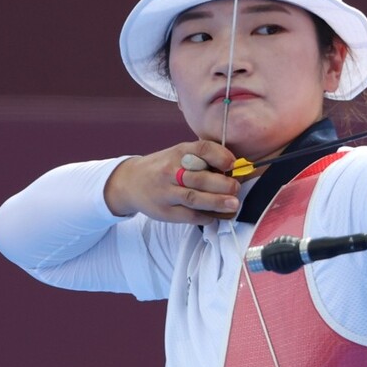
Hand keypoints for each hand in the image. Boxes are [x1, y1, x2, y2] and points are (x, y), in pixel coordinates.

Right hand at [104, 140, 240, 224]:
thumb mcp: (178, 154)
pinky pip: (188, 216)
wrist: (130, 182)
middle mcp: (171, 171)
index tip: (232, 163)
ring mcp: (166, 192)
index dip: (220, 155)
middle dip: (222, 184)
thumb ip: (201, 159)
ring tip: (233, 204)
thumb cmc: (164, 167)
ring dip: (217, 202)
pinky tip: (215, 216)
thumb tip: (233, 170)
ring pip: (194, 198)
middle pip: (200, 178)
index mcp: (179, 153)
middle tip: (236, 188)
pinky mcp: (164, 211)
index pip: (202, 149)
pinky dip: (204, 216)